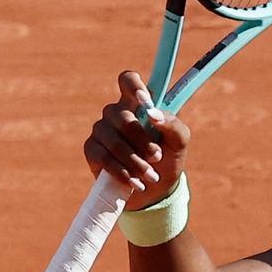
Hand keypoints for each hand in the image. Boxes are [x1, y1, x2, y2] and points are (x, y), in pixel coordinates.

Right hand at [83, 71, 190, 209]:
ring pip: (112, 139)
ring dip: (134, 160)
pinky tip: (134, 181)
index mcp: (138, 104)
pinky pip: (102, 156)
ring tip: (150, 175)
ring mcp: (102, 130)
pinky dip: (121, 171)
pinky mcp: (92, 150)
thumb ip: (172, 124)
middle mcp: (117, 113)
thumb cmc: (167, 159)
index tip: (145, 101)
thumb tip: (153, 113)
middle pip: (122, 117)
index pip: (128, 80)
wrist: (155, 191)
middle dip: (142, 141)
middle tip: (157, 157)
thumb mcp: (179, 142)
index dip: (134, 86)